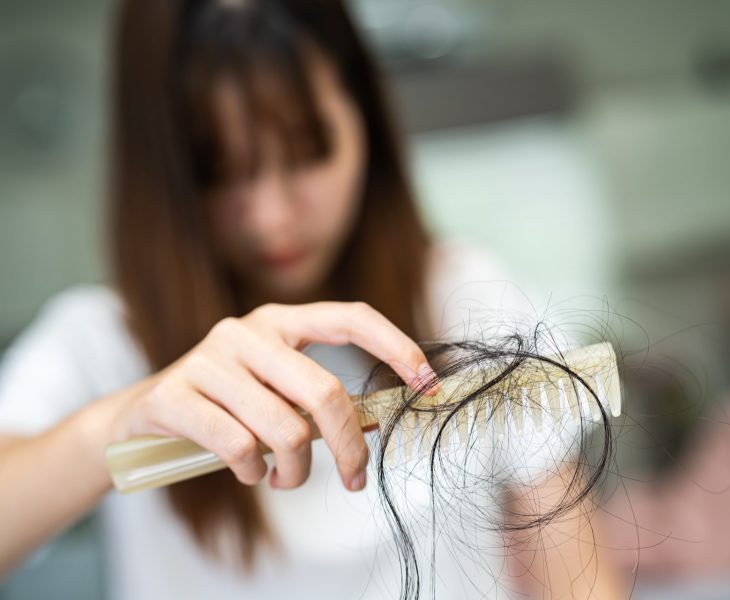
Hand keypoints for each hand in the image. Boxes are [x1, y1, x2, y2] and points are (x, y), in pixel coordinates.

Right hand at [110, 302, 436, 490]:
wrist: (140, 415)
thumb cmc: (226, 405)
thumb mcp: (276, 391)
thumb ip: (319, 400)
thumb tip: (380, 419)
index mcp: (280, 320)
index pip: (351, 318)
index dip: (396, 347)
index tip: (428, 384)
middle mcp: (246, 330)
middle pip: (324, 392)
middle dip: (350, 447)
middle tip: (355, 479)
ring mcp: (208, 359)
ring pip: (285, 430)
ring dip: (296, 471)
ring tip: (284, 477)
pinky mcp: (175, 394)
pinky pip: (239, 448)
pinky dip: (254, 473)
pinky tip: (249, 472)